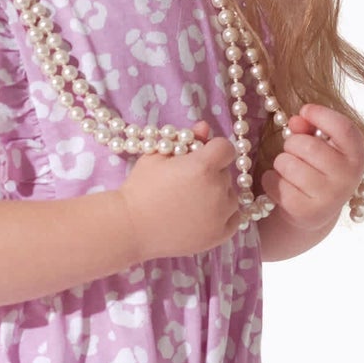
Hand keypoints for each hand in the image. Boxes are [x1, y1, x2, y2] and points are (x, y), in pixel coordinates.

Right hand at [115, 119, 243, 261]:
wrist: (130, 227)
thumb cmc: (140, 189)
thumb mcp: (156, 156)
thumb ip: (184, 139)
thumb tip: (204, 128)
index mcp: (203, 166)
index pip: (226, 148)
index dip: (213, 149)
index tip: (201, 156)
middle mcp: (217, 190)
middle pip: (226, 173)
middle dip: (212, 173)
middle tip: (187, 183)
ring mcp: (220, 215)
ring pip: (230, 196)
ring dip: (218, 195)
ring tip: (192, 202)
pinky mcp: (219, 235)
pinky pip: (233, 218)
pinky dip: (223, 215)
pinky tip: (203, 215)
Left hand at [258, 103, 363, 230]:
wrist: (315, 211)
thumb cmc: (318, 169)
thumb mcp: (321, 145)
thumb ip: (309, 128)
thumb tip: (296, 121)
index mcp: (356, 156)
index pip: (344, 129)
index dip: (322, 115)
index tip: (305, 110)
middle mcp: (348, 178)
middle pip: (307, 145)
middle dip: (292, 143)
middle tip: (294, 150)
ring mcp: (328, 197)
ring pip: (287, 164)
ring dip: (281, 162)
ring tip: (289, 169)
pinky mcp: (305, 211)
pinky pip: (275, 183)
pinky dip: (270, 179)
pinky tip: (281, 184)